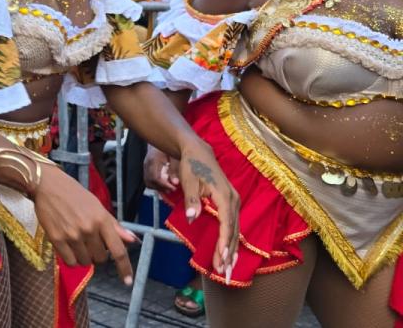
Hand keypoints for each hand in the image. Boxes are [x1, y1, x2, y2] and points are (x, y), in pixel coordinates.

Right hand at [33, 167, 137, 284]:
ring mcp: (72, 235)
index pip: (118, 250)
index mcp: (101, 219)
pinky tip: (69, 247)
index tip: (128, 281)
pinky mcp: (56, 239)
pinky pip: (70, 262)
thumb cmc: (74, 194)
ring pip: (85, 262)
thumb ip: (114, 225)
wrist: (47, 186)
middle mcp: (88, 229)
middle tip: (91, 242)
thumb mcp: (98, 206)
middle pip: (101, 259)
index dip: (125, 268)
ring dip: (85, 257)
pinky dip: (72, 259)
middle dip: (99, 254)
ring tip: (78, 242)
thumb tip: (132, 240)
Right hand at [143, 146, 179, 192]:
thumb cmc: (169, 146)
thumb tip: (175, 183)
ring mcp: (145, 166)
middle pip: (149, 181)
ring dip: (158, 187)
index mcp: (153, 160)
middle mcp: (147, 164)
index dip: (164, 185)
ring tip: (168, 188)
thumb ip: (175, 169)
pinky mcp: (146, 167)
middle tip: (172, 189)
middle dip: (161, 188)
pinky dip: (155, 184)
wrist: (161, 139)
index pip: (155, 177)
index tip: (173, 188)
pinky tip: (164, 184)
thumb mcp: (174, 156)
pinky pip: (148, 179)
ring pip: (147, 182)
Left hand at [176, 139, 239, 276]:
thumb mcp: (188, 182)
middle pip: (233, 231)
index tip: (221, 258)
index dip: (224, 242)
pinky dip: (231, 240)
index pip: (226, 223)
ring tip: (226, 269)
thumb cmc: (191, 166)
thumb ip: (191, 200)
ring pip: (235, 230)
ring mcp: (234, 201)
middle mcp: (233, 200)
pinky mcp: (231, 203)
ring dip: (231, 249)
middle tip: (223, 272)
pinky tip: (228, 253)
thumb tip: (192, 218)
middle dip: (228, 253)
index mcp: (224, 196)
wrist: (197, 151)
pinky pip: (233, 225)